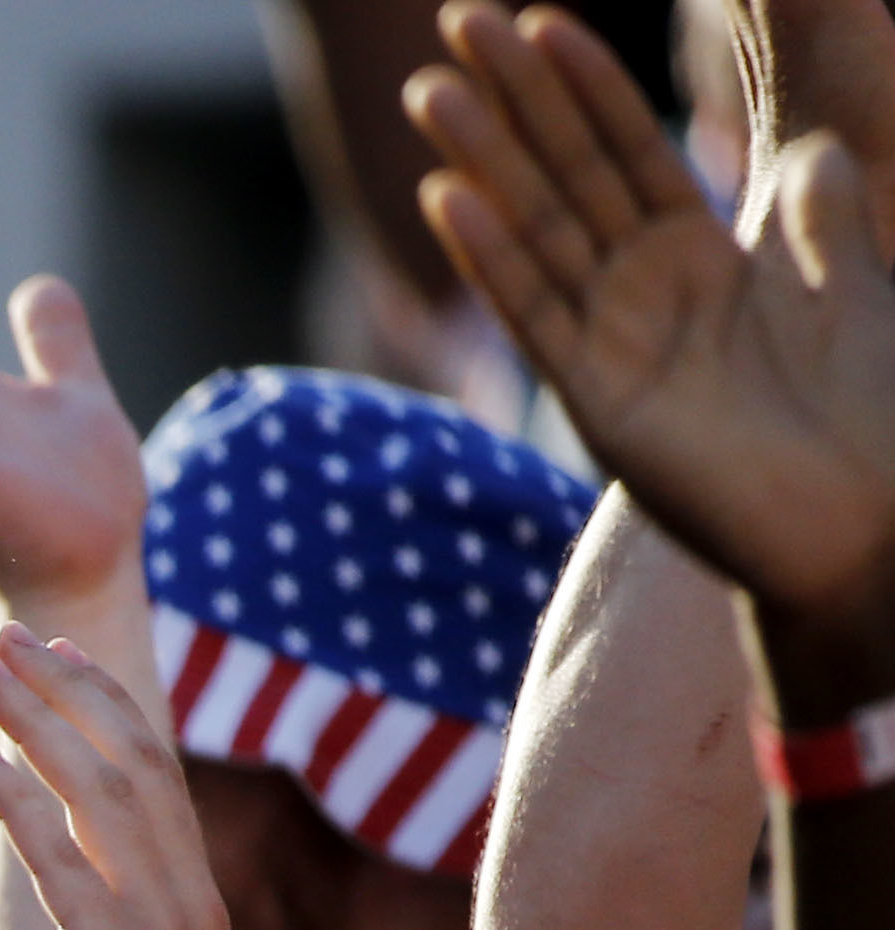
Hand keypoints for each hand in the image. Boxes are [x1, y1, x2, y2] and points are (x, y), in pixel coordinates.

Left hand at [0, 623, 237, 929]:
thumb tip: (72, 908)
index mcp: (193, 903)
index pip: (151, 774)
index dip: (99, 706)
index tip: (48, 657)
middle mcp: (187, 900)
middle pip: (127, 761)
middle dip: (59, 692)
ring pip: (98, 794)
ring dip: (33, 724)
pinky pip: (65, 866)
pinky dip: (21, 806)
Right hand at [410, 10, 894, 629]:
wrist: (864, 526)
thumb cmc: (872, 417)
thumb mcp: (858, 287)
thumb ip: (823, 222)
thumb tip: (814, 154)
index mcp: (703, 263)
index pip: (631, 151)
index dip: (589, 84)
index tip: (541, 18)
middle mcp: (644, 297)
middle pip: (567, 174)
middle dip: (515, 98)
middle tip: (459, 24)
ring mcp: (614, 347)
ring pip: (536, 231)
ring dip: (482, 158)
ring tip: (431, 90)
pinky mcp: (602, 403)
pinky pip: (539, 315)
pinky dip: (493, 258)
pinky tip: (452, 198)